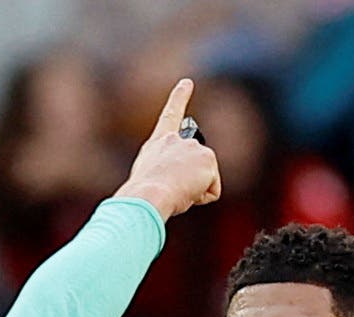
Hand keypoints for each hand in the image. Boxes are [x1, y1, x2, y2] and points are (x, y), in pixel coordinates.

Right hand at [113, 79, 221, 220]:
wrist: (148, 195)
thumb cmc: (141, 197)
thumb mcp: (146, 182)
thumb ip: (161, 175)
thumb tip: (173, 188)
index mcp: (157, 144)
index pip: (170, 116)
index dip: (179, 97)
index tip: (187, 82)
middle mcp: (176, 140)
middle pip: (194, 165)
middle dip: (190, 180)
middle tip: (170, 189)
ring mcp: (194, 148)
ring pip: (202, 179)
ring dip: (192, 191)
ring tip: (174, 192)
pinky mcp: (208, 159)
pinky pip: (212, 190)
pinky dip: (201, 197)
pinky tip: (186, 194)